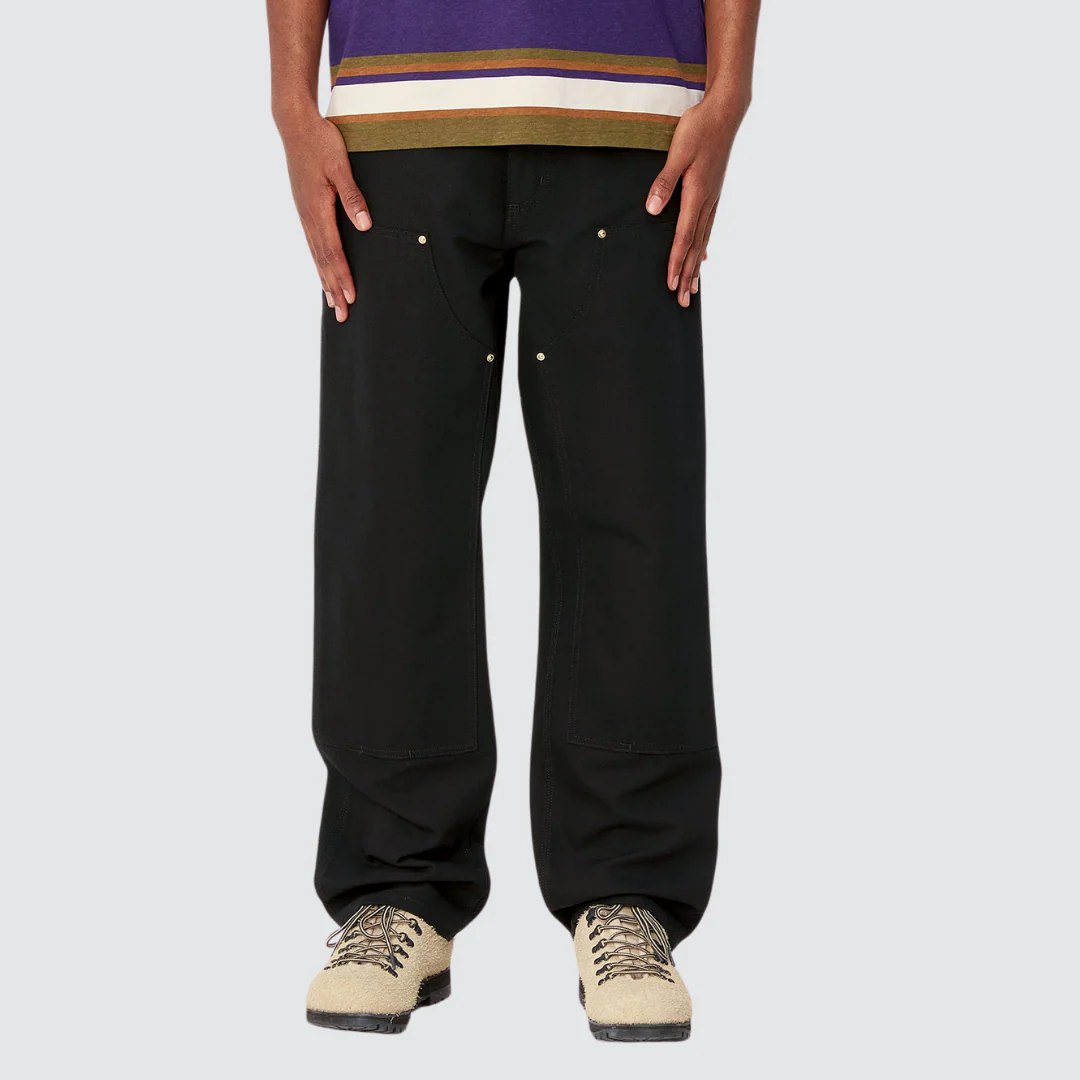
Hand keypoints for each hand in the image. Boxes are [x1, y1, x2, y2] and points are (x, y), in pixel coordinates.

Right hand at [281, 117, 371, 321]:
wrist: (296, 125)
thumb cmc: (321, 142)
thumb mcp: (340, 165)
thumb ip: (353, 196)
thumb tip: (364, 225)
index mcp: (318, 209)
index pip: (333, 251)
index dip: (342, 275)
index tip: (350, 297)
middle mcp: (308, 216)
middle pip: (322, 260)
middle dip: (333, 289)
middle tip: (342, 314)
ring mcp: (304, 214)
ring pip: (316, 255)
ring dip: (325, 280)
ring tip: (332, 303)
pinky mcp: (304, 209)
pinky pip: (312, 244)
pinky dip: (319, 263)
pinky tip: (322, 273)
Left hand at [645, 94, 749, 306]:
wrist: (725, 112)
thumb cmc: (699, 128)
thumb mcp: (678, 152)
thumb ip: (664, 182)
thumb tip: (652, 209)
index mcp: (696, 195)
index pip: (683, 237)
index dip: (676, 262)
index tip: (671, 283)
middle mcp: (707, 202)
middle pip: (695, 247)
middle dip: (687, 275)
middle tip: (682, 301)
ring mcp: (712, 198)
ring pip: (703, 240)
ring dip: (696, 266)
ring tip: (692, 288)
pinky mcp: (713, 192)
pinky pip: (708, 227)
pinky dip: (704, 246)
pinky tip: (703, 256)